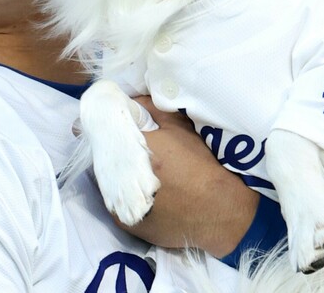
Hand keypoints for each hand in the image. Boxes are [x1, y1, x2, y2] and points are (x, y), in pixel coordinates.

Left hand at [116, 97, 258, 257]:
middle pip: (104, 159)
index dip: (111, 129)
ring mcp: (120, 206)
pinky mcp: (126, 224)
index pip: (106, 132)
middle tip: (129, 149)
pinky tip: (139, 191)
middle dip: (113, 152)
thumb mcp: (179, 129)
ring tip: (134, 170)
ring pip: (107, 182)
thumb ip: (149, 108)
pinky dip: (124, 195)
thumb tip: (129, 100)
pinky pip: (117, 203)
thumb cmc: (201, 166)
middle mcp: (120, 180)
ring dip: (116, 174)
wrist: (219, 213)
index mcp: (132, 151)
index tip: (118, 127)